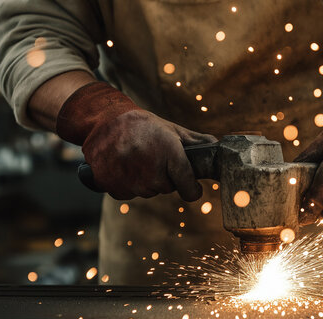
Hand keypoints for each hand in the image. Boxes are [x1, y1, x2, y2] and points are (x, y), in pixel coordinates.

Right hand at [56, 82, 216, 200]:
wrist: (105, 121)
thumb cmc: (144, 126)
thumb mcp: (173, 129)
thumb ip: (197, 142)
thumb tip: (218, 147)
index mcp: (170, 154)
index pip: (188, 187)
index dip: (193, 190)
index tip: (193, 187)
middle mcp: (151, 170)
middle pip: (166, 188)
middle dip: (164, 177)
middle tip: (154, 157)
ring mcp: (130, 180)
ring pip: (147, 191)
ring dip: (145, 180)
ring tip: (138, 159)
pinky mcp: (113, 186)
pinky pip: (128, 193)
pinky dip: (127, 182)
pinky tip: (124, 165)